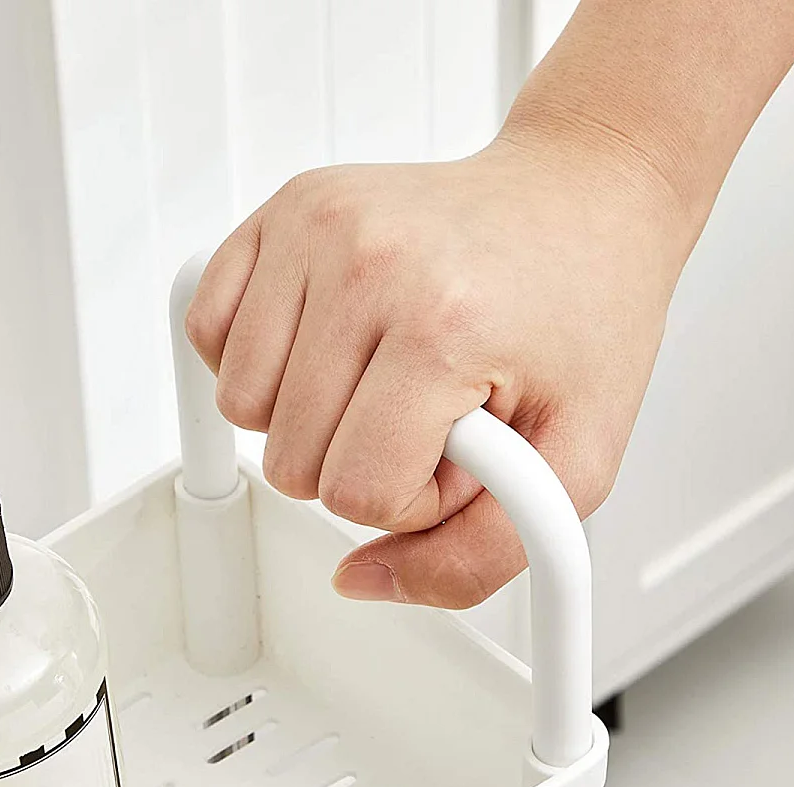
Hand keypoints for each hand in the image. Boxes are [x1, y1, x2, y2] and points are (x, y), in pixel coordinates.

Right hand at [185, 129, 693, 607]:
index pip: (357, 494)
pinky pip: (209, 333)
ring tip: (385, 375)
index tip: (462, 450)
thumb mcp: (575, 465)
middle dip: (363, 460)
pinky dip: (259, 362)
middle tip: (433, 409)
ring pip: (240, 407)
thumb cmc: (583, 316)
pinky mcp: (284, 210)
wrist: (585, 199)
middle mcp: (367, 264)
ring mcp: (315, 227)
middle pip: (291, 460)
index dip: (412, 500)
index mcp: (443, 327)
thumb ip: (475, 559)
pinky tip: (329, 347)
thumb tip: (361, 580)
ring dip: (307, 417)